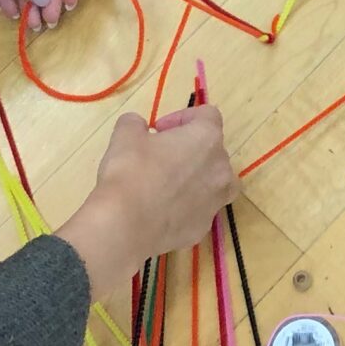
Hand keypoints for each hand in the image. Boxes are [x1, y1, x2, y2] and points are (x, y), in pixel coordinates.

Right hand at [56, 106, 238, 290]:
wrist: (124, 227)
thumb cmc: (129, 172)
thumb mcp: (126, 134)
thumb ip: (136, 123)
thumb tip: (138, 127)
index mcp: (207, 139)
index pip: (207, 116)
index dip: (182, 117)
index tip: (158, 130)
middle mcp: (220, 170)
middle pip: (213, 151)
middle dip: (188, 149)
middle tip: (160, 155)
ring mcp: (214, 203)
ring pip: (214, 184)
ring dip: (195, 179)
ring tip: (167, 184)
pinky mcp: (202, 229)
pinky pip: (198, 211)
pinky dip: (185, 207)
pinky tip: (160, 211)